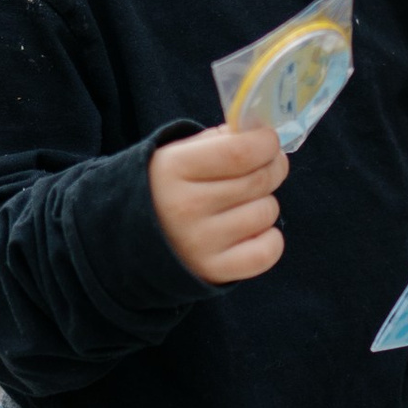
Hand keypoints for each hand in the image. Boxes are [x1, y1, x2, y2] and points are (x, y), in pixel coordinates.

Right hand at [149, 122, 288, 284]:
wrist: (134, 239)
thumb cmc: (167, 188)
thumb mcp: (179, 154)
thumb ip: (220, 140)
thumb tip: (263, 138)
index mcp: (174, 169)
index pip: (240, 152)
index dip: (266, 143)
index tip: (268, 141)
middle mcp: (185, 207)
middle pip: (260, 180)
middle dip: (273, 168)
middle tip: (265, 167)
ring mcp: (200, 242)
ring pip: (267, 212)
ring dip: (264, 204)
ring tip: (242, 204)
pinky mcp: (214, 270)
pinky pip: (268, 251)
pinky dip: (269, 239)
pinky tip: (252, 232)